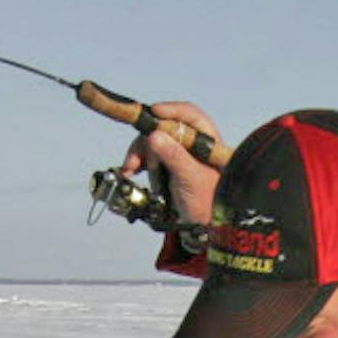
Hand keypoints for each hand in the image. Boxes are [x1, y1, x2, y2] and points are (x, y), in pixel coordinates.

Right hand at [119, 101, 222, 228]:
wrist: (204, 226)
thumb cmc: (207, 202)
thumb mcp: (190, 177)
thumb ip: (174, 156)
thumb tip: (154, 136)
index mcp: (207, 140)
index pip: (189, 115)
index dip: (170, 111)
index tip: (153, 113)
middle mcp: (192, 143)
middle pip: (164, 128)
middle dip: (147, 140)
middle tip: (137, 157)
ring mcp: (179, 154)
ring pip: (153, 142)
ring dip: (139, 153)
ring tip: (132, 168)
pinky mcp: (167, 165)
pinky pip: (149, 156)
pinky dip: (138, 162)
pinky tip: (130, 170)